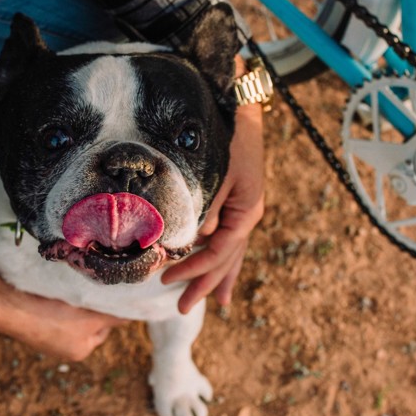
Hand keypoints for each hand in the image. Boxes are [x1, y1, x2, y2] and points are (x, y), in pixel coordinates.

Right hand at [0, 268, 124, 360]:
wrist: (5, 305)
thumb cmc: (51, 317)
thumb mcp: (90, 319)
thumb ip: (113, 317)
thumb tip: (134, 315)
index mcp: (79, 350)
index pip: (106, 327)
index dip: (112, 309)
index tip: (116, 290)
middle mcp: (63, 345)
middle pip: (89, 319)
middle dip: (93, 302)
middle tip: (97, 282)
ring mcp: (46, 332)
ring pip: (71, 310)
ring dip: (75, 296)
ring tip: (77, 280)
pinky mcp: (32, 315)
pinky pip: (53, 304)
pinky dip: (58, 294)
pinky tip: (58, 282)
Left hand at [163, 100, 264, 312]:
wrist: (238, 106)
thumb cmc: (223, 137)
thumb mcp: (213, 173)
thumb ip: (203, 207)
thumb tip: (192, 240)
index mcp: (245, 210)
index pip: (218, 251)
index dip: (194, 269)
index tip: (167, 278)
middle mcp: (248, 214)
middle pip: (227, 258)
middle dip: (205, 284)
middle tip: (183, 309)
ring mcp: (244, 209)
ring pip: (232, 251)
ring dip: (220, 276)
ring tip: (217, 301)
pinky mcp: (237, 202)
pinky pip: (230, 237)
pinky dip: (224, 256)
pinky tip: (223, 270)